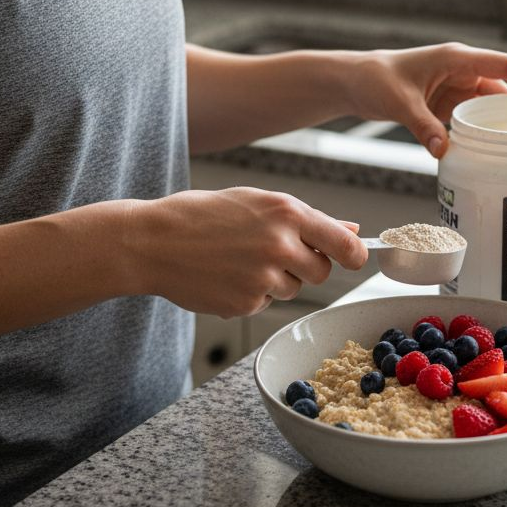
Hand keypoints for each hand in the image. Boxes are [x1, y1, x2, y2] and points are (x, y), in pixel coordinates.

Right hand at [128, 188, 367, 317]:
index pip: (344, 245)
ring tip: (238, 260)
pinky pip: (265, 304)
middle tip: (270, 252)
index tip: (354, 259)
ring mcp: (262, 278)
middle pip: (321, 272)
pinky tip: (225, 276)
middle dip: (304, 266)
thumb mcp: (256, 202)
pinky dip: (250, 295)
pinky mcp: (245, 304)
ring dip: (275, 280)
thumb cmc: (202, 215)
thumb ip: (307, 219)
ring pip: (292, 289)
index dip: (354, 256)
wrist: (152, 241)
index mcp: (285, 212)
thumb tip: (352, 231)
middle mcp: (279, 245)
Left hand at [345, 43, 506, 156]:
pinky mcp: (446, 104)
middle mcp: (461, 71)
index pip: (506, 66)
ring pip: (490, 106)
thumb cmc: (374, 79)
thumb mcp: (399, 102)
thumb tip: (443, 150)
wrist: (353, 82)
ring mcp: (455, 88)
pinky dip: (484, 132)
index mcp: (457, 59)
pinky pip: (474, 118)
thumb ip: (422, 126)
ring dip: (505, 123)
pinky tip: (495, 150)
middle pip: (505, 89)